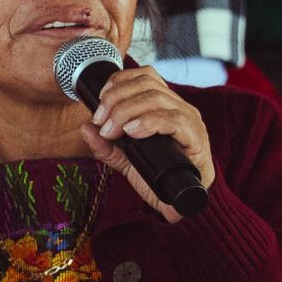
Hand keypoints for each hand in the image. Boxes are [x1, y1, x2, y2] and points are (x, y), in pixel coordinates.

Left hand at [79, 63, 217, 222]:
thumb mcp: (125, 160)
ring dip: (126, 111)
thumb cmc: (157, 178)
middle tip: (100, 121)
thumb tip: (85, 127)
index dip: (118, 82)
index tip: (99, 103)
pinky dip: (148, 122)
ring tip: (112, 131)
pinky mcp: (196, 138)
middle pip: (146, 84)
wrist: (178, 205)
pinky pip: (174, 120)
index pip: (144, 76)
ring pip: (156, 98)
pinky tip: (132, 132)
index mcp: (165, 105)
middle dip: (116, 99)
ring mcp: (190, 121)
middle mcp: (179, 107)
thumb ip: (106, 145)